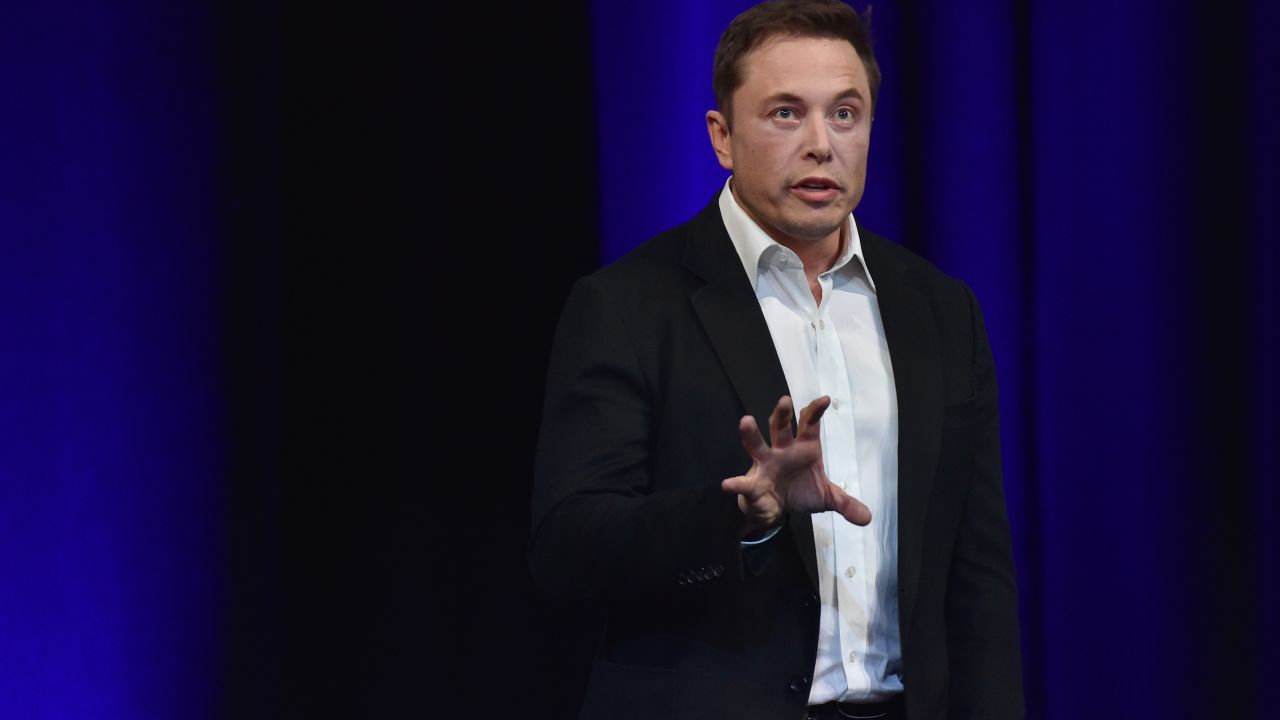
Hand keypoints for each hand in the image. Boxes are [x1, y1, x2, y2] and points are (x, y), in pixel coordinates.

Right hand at [721, 395, 871, 536]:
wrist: (775, 509)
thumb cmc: (800, 492)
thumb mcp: (827, 498)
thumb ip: (846, 503)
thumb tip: (868, 518)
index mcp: (803, 447)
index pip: (809, 424)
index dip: (815, 411)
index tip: (825, 400)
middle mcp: (782, 450)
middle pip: (780, 427)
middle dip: (782, 414)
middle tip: (784, 400)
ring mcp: (765, 464)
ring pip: (757, 445)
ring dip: (751, 434)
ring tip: (745, 421)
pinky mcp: (753, 483)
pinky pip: (744, 483)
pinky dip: (736, 484)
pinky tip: (727, 484)